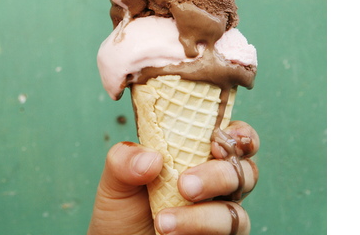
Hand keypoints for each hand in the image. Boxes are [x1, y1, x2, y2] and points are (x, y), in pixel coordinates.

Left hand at [87, 121, 258, 234]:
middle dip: (218, 175)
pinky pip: (230, 232)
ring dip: (201, 215)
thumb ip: (125, 160)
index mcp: (196, 156)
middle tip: (184, 185)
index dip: (238, 134)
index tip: (217, 140)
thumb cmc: (123, 209)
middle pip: (245, 170)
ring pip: (236, 209)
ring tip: (163, 220)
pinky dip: (199, 228)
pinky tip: (169, 230)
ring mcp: (220, 213)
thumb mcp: (115, 180)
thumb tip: (152, 158)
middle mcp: (216, 183)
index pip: (231, 137)